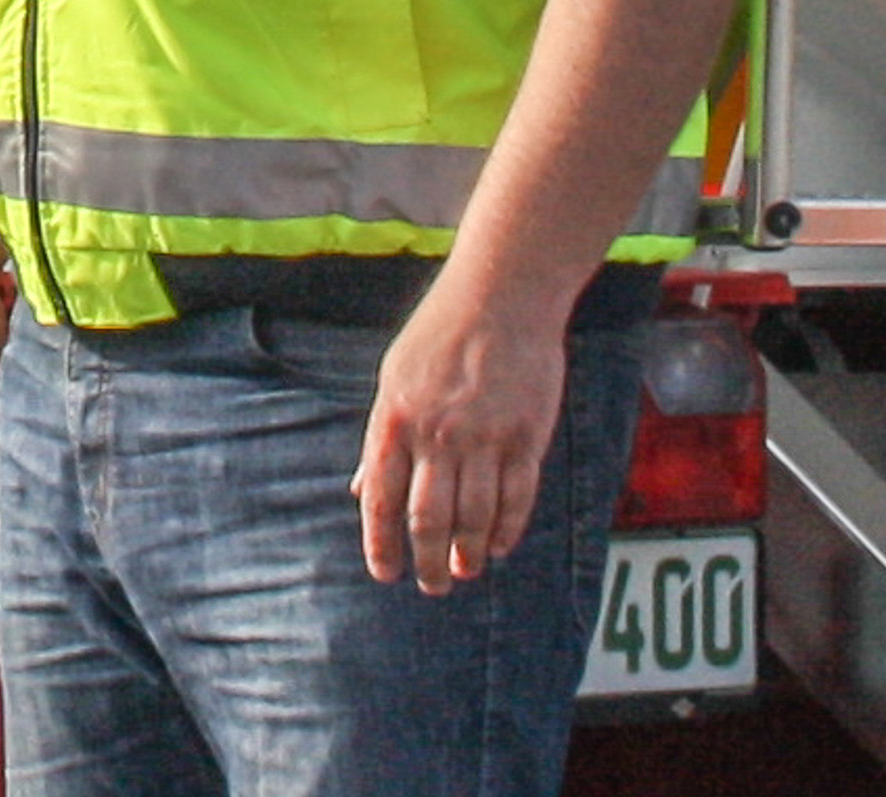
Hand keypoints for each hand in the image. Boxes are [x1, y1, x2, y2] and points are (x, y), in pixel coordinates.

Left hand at [352, 283, 565, 593]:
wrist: (501, 298)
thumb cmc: (439, 336)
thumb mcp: (393, 380)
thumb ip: (380, 440)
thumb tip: (359, 489)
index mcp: (394, 420)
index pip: (380, 498)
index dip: (381, 543)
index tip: (385, 573)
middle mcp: (436, 435)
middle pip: (428, 519)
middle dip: (427, 561)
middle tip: (431, 587)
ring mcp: (484, 438)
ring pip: (474, 517)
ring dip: (467, 554)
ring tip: (463, 573)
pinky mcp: (525, 437)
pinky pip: (516, 498)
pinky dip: (507, 530)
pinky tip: (498, 548)